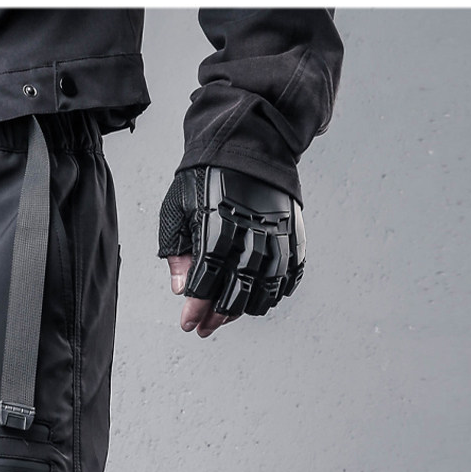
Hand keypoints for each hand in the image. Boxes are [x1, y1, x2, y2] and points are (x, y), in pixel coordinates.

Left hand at [158, 166, 305, 339]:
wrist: (248, 143)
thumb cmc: (206, 176)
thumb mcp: (178, 207)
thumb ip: (177, 249)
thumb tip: (180, 290)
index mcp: (218, 225)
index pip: (206, 279)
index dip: (196, 306)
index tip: (188, 324)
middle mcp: (251, 231)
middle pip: (236, 289)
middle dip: (217, 315)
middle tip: (205, 328)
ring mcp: (276, 233)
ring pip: (265, 288)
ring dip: (245, 309)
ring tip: (229, 316)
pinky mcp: (293, 234)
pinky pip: (290, 274)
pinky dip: (276, 293)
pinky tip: (259, 300)